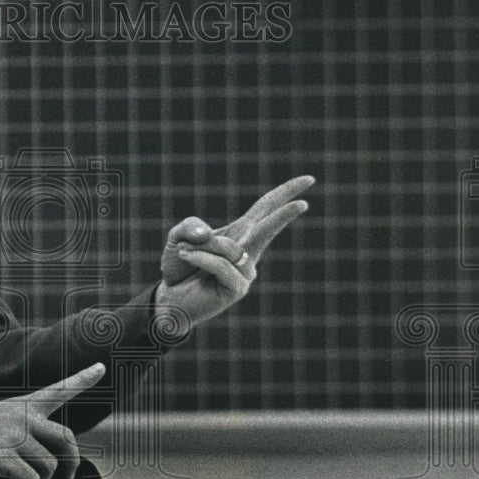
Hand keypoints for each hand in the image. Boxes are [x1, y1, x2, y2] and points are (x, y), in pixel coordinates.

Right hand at [0, 362, 105, 478]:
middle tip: (66, 478)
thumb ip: (28, 428)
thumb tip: (54, 460)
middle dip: (72, 463)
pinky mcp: (2, 458)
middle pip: (67, 440)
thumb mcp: (1, 416)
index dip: (83, 378)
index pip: (59, 389)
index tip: (102, 366)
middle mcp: (23, 418)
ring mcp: (13, 437)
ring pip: (49, 468)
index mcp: (24, 406)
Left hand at [156, 176, 314, 328]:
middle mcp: (248, 252)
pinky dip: (200, 258)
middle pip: (268, 227)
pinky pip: (220, 265)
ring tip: (184, 252)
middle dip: (284, 215)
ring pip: (229, 248)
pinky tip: (185, 257)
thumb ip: (190, 226)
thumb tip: (208, 234)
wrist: (169, 299)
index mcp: (240, 232)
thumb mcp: (178, 237)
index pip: (266, 208)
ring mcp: (245, 272)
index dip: (285, 192)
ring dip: (203, 247)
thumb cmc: (179, 268)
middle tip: (303, 204)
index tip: (309, 179)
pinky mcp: (238, 288)